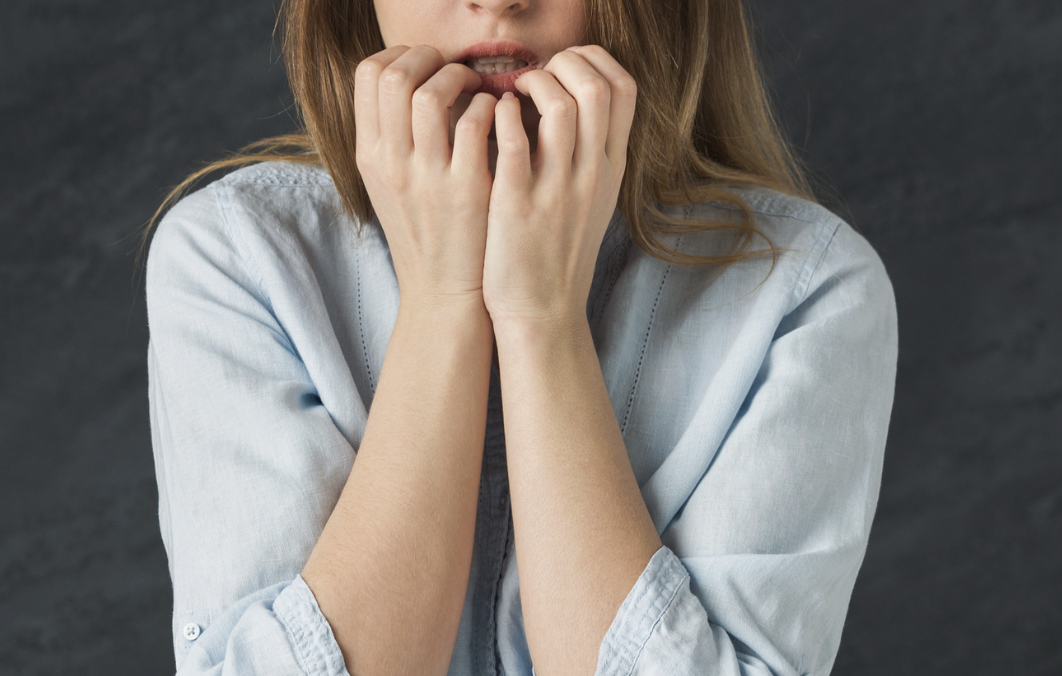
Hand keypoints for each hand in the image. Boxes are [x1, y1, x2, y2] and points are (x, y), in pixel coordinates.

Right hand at [354, 45, 497, 309]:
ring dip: (461, 77)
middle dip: (430, 58)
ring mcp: (426, 177)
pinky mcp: (466, 191)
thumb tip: (414, 81)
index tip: (427, 65)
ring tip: (478, 89)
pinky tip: (499, 117)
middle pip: (394, 76)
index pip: (369, 75)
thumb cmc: (427, 234)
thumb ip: (395, 135)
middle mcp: (391, 163)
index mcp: (370, 156)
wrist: (444, 294)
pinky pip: (475, 123)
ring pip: (430, 93)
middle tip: (455, 70)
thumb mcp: (391, 185)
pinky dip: (490, 107)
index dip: (402, 55)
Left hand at [481, 45, 635, 328]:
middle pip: (598, 87)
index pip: (625, 89)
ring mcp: (557, 189)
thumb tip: (574, 101)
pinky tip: (489, 119)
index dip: (594, 62)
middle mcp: (592, 174)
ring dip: (531, 83)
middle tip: (534, 74)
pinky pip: (514, 141)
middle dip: (564, 62)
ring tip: (509, 92)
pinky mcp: (518, 206)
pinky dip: (501, 116)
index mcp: (612, 168)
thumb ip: (591, 152)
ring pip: (561, 106)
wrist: (543, 312)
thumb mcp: (592, 199)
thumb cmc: (558, 253)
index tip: (563, 67)